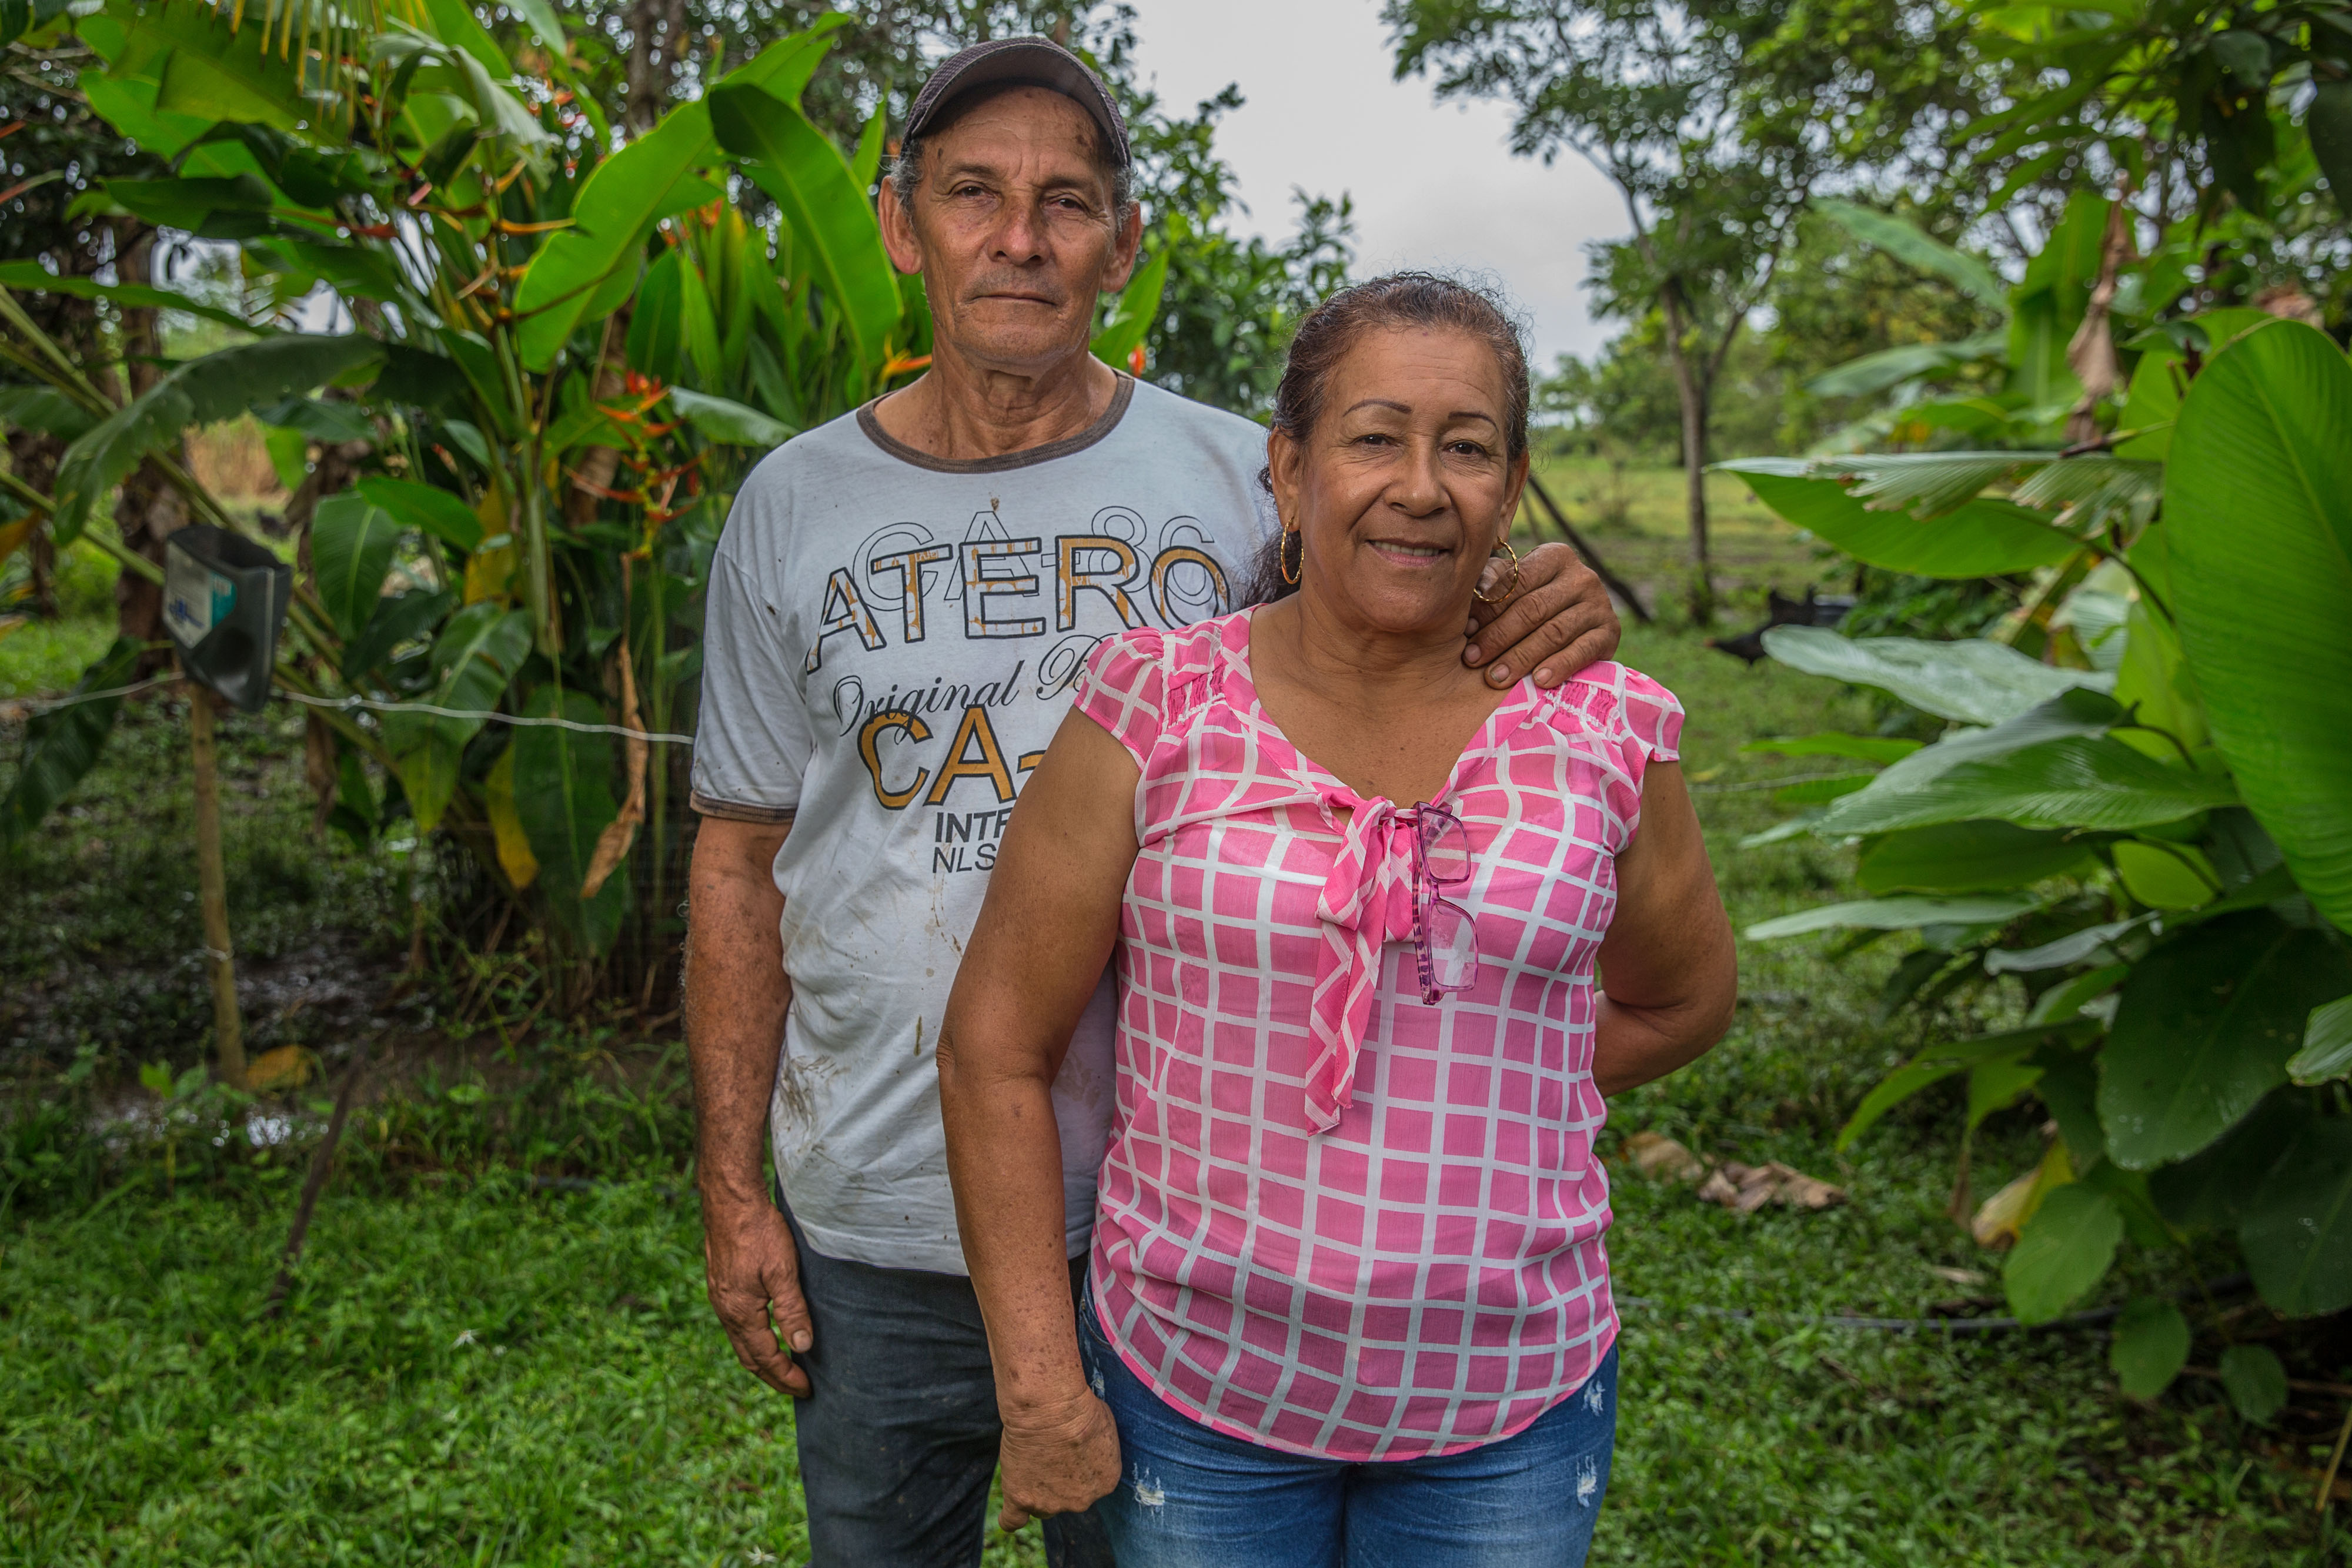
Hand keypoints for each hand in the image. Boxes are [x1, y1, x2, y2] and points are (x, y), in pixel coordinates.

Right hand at [701, 1199, 814, 1396]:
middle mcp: (726, 1310)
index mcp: (741, 1313)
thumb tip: (802, 1348)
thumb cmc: (758, 1232)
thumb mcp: (782, 1271)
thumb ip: (792, 1311)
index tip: (807, 1389)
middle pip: (749, 1357)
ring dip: (761, 1359)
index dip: (787, 1377)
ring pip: (741, 1342)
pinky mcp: (721, 1285)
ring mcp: (720, 1298)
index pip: (766, 1358)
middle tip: (796, 1388)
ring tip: (783, 1368)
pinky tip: (764, 1334)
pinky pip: (736, 1325)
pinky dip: (752, 1339)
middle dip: (773, 1376)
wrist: (730, 1201)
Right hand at [997, 1387, 1122, 1530]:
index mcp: (1105, 1482)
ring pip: (1042, 1507)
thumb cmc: (1079, 1408)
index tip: (1071, 1447)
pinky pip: (1013, 1520)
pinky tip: (1012, 1507)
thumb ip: (1098, 1449)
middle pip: (1068, 1499)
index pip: (1092, 1483)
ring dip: (1038, 1491)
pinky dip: (1011, 1517)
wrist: (1050, 1409)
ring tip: (1030, 1461)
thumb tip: (1090, 1449)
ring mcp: (1051, 1504)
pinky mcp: (1022, 1500)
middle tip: (1050, 1452)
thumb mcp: (1106, 1426)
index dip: (1080, 1465)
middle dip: (1060, 1481)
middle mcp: (1081, 1500)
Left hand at [1465, 540, 1622, 688]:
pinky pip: (1583, 651)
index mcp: (1555, 556)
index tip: (1465, 631)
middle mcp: (1582, 577)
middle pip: (1534, 609)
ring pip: (1554, 633)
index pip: (1518, 582)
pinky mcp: (1611, 632)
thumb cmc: (1533, 602)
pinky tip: (1538, 680)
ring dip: (1521, 657)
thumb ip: (1493, 584)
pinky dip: (1560, 666)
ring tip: (1495, 677)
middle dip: (1498, 637)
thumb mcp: (1514, 587)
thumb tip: (1467, 593)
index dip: (1489, 609)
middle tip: (1472, 659)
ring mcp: (1600, 604)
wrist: (1582, 625)